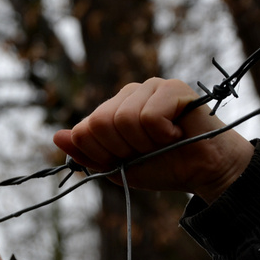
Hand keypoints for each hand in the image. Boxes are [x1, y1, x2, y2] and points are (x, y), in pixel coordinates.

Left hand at [53, 78, 253, 202]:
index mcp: (111, 110)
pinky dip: (162, 135)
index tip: (125, 160)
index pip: (84, 130)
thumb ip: (86, 154)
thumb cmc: (162, 167)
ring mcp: (149, 87)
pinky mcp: (172, 87)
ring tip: (163, 142)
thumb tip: (56, 136)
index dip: (101, 154)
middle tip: (147, 151)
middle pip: (100, 123)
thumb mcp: (117, 168)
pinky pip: (148, 117)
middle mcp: (127, 94)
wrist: (203, 172)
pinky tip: (176, 134)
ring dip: (144, 143)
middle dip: (122, 149)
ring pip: (123, 119)